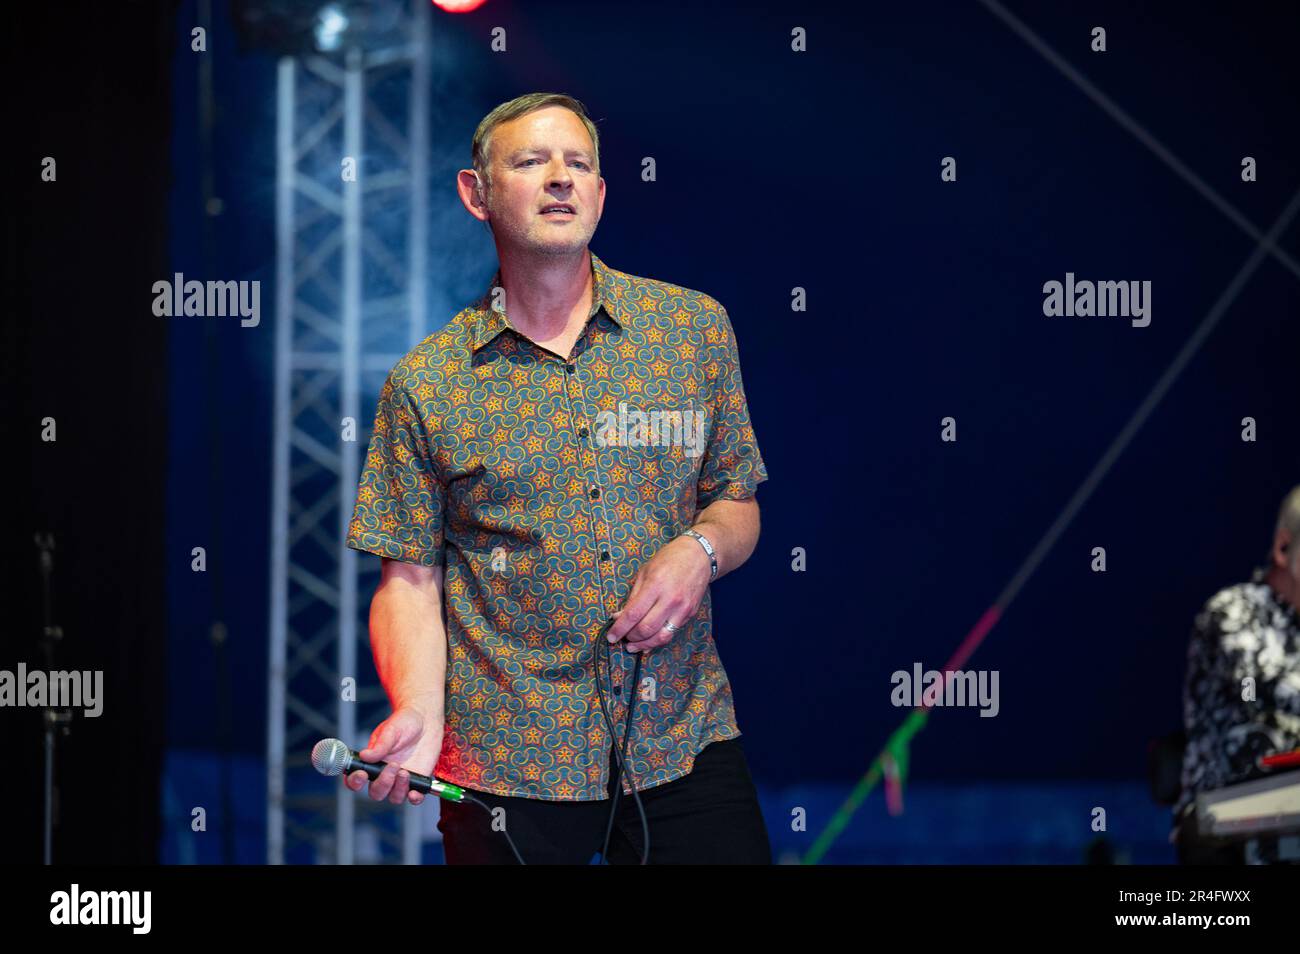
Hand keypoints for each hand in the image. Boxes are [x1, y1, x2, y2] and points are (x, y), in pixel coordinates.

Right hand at [344, 704, 443, 805]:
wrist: (426, 720)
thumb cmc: (404, 722)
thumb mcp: (391, 730)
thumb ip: (380, 745)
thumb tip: (365, 755)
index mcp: (372, 762)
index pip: (356, 779)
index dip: (354, 782)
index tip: (361, 774)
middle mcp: (384, 774)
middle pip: (376, 792)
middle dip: (382, 783)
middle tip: (392, 766)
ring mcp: (401, 779)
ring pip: (394, 797)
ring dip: (398, 789)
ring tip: (404, 771)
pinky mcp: (418, 781)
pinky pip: (415, 798)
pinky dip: (414, 798)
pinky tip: (414, 793)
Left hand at [606, 533, 711, 652]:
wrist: (698, 556)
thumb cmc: (669, 560)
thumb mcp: (645, 572)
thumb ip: (633, 596)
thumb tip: (619, 616)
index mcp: (655, 585)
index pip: (633, 614)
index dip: (619, 628)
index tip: (611, 636)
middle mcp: (670, 599)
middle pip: (646, 629)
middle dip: (630, 637)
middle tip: (621, 638)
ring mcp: (682, 608)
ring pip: (661, 637)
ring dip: (644, 645)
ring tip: (633, 646)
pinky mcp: (690, 614)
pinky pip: (671, 633)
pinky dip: (657, 640)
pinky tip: (648, 641)